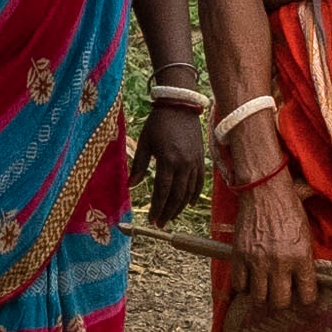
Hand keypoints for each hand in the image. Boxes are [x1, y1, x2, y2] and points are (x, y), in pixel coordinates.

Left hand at [140, 102, 207, 228]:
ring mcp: (194, 163)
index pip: (162, 191)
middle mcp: (184, 164)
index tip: (152, 220)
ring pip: (189, 192)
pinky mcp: (200, 159)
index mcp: (168, 160)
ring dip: (179, 207)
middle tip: (160, 224)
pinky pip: (199, 182)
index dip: (157, 207)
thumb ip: (138, 165)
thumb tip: (131, 186)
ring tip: (170, 217)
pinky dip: (194, 195)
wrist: (180, 106)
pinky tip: (188, 204)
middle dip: (168, 212)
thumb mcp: (144, 142)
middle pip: (177, 196)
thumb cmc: (158, 123)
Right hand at [225, 155, 317, 310]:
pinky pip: (239, 285)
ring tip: (265, 290)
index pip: (307, 296)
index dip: (306, 303)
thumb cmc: (289, 210)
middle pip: (280, 303)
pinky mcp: (239, 256)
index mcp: (301, 257)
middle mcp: (280, 263)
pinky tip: (250, 279)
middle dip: (282, 303)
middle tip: (282, 296)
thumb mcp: (306, 235)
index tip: (304, 303)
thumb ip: (306, 261)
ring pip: (258, 298)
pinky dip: (244, 286)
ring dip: (262, 297)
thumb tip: (307, 283)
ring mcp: (257, 261)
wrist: (264, 191)